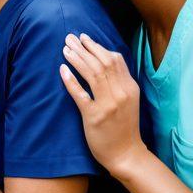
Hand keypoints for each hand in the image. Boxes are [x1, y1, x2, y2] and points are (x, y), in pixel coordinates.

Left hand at [60, 32, 146, 176]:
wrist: (127, 155)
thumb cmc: (125, 126)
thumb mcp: (129, 100)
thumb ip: (121, 81)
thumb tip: (106, 59)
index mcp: (130, 88)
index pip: (114, 59)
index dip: (97, 46)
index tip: (84, 38)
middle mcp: (120, 94)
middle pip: (101, 63)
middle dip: (84, 47)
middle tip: (69, 37)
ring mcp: (108, 105)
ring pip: (92, 74)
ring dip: (77, 58)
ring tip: (65, 49)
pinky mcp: (94, 117)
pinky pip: (80, 94)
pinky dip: (71, 80)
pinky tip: (62, 69)